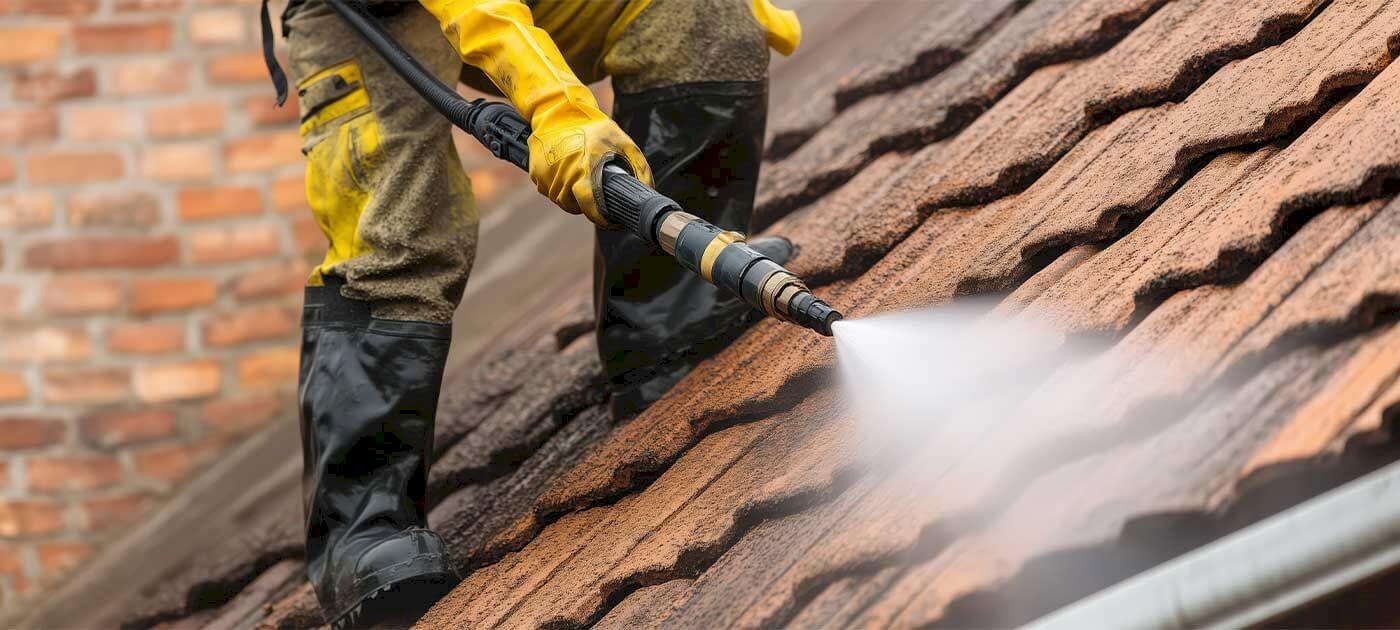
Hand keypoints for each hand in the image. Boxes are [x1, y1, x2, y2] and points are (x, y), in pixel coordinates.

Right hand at [527, 109, 652, 226]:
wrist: (559, 110)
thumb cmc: (593, 126)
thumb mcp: (623, 143)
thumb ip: (639, 168)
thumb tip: (648, 191)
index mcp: (585, 170)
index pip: (590, 208)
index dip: (600, 218)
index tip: (610, 221)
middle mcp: (564, 174)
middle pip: (573, 206)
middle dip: (584, 205)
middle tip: (593, 192)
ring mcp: (547, 174)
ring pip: (559, 199)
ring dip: (569, 196)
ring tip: (579, 179)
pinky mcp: (535, 171)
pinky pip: (547, 188)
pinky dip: (555, 185)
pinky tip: (564, 171)